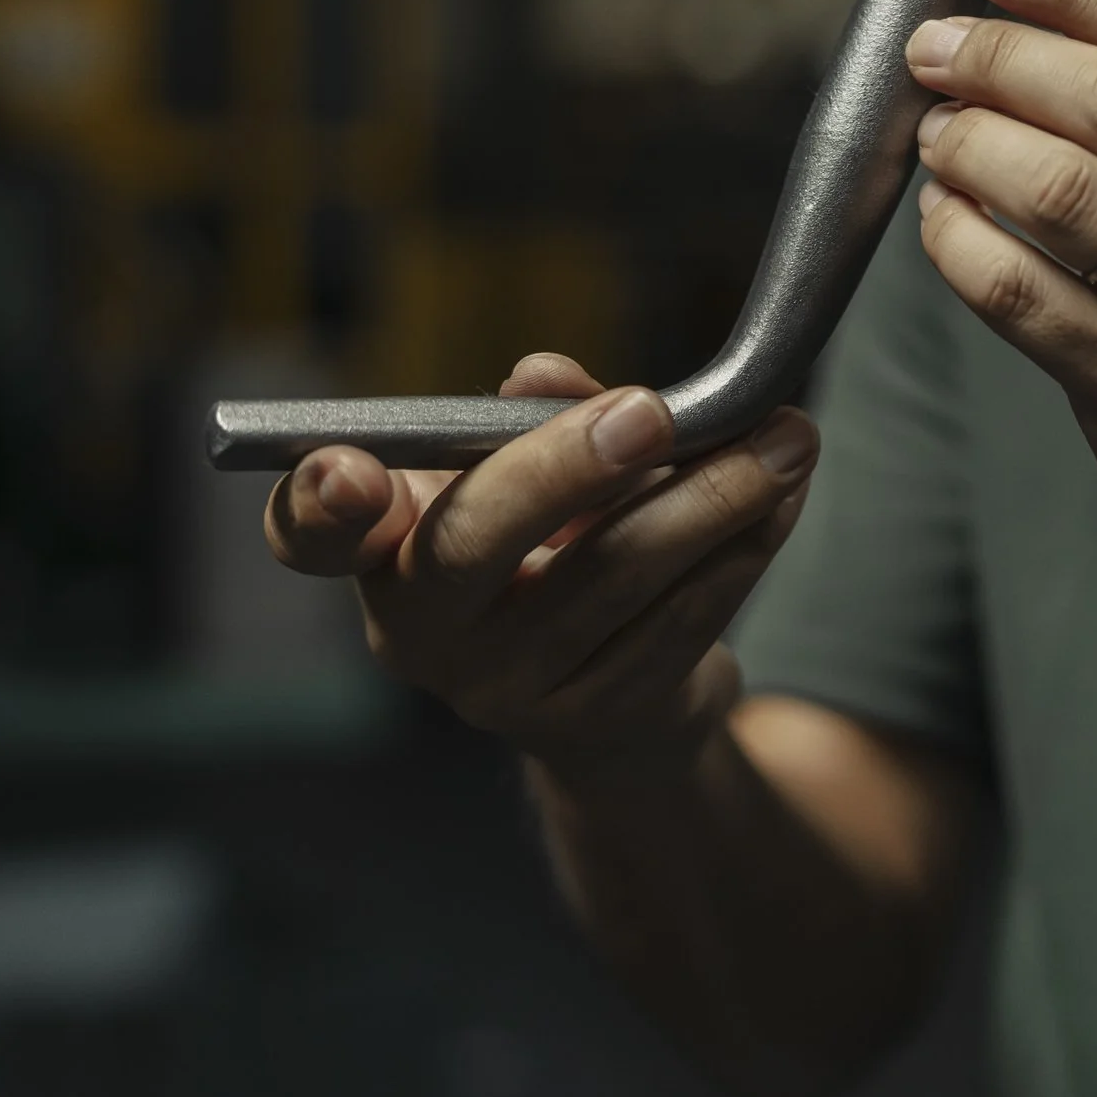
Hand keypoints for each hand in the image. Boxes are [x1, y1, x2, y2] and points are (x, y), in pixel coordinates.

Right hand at [263, 352, 818, 782]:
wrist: (616, 703)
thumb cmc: (555, 553)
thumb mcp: (535, 477)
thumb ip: (543, 418)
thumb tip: (545, 375)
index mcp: (379, 554)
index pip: (310, 532)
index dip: (318, 503)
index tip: (353, 470)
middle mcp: (422, 633)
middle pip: (475, 543)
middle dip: (568, 465)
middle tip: (657, 411)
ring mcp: (505, 691)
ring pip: (611, 577)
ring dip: (713, 497)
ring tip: (786, 438)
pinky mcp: (598, 721)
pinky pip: (679, 621)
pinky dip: (742, 549)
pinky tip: (784, 498)